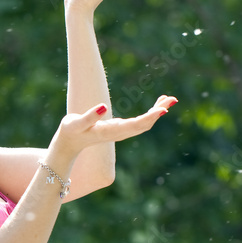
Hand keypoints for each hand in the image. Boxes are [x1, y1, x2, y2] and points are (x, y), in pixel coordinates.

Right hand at [51, 95, 177, 158]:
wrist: (68, 144)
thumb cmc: (70, 131)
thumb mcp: (75, 124)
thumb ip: (90, 116)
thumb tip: (104, 106)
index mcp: (111, 132)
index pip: (135, 125)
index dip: (150, 117)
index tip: (163, 110)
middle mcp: (119, 133)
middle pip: (144, 125)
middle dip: (158, 112)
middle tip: (173, 99)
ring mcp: (121, 132)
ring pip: (145, 123)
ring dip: (157, 111)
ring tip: (170, 99)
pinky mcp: (121, 129)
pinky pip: (141, 121)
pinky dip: (151, 112)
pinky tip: (158, 105)